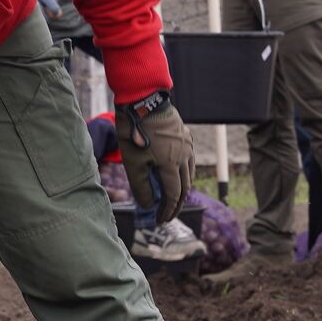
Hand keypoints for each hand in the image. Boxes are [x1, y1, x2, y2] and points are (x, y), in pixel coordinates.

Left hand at [116, 99, 195, 222]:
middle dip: (175, 204)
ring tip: (170, 198)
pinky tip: (174, 174)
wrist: (142, 99)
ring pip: (189, 173)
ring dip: (181, 189)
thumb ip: (141, 186)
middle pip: (184, 187)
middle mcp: (184, 156)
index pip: (173, 195)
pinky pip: (188, 160)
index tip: (160, 221)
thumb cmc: (134, 131)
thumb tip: (148, 205)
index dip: (167, 211)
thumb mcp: (132, 162)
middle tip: (166, 215)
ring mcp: (187, 145)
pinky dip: (183, 173)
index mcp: (171, 164)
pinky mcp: (186, 136)